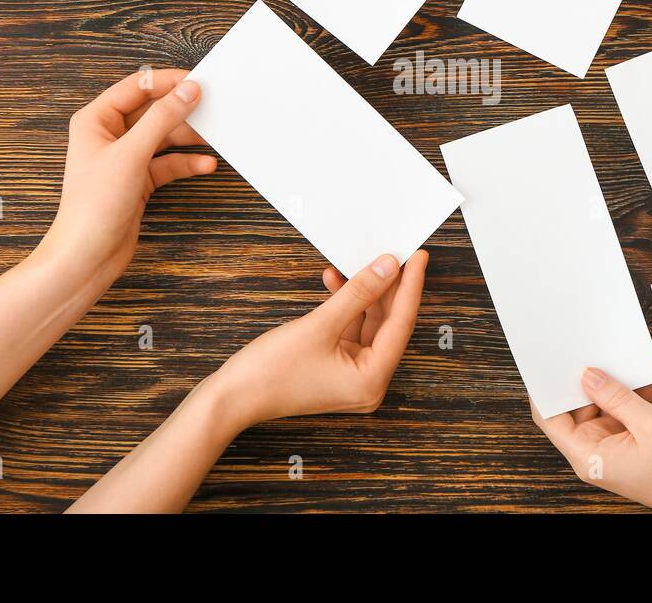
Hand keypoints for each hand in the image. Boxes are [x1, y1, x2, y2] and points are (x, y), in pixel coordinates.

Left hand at [40, 69, 216, 289]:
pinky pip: (167, 163)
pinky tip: (205, 165)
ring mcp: (124, 159)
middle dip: (182, 111)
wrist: (87, 256)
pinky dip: (185, 163)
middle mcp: (109, 136)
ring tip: (215, 136)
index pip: (137, 86)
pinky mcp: (137, 180)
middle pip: (153, 111)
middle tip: (211, 107)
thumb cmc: (93, 206)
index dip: (168, 81)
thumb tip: (188, 91)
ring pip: (163, 137)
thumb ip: (162, 119)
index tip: (198, 81)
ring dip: (188, 138)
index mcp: (96, 120)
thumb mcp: (131, 155)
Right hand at [213, 251, 427, 427]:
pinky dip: (346, 307)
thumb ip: (357, 294)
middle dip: (387, 287)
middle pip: (388, 324)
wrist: (232, 397)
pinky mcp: (336, 367)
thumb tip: (388, 268)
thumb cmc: (271, 372)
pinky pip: (351, 330)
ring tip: (360, 262)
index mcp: (372, 380)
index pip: (401, 324)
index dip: (411, 287)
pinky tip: (336, 281)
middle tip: (394, 254)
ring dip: (362, 294)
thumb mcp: (320, 325)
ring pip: (369, 324)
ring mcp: (352, 376)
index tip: (419, 257)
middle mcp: (368, 382)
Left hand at [532, 352, 651, 512]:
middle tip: (597, 349)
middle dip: (590, 378)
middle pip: (578, 407)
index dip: (547, 388)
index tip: (551, 361)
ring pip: (605, 405)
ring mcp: (612, 447)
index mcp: (588, 455)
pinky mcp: (628, 443)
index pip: (550, 417)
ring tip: (632, 357)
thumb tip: (589, 375)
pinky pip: (625, 411)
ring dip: (620, 383)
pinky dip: (637, 393)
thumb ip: (616, 397)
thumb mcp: (649, 424)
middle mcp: (595, 452)